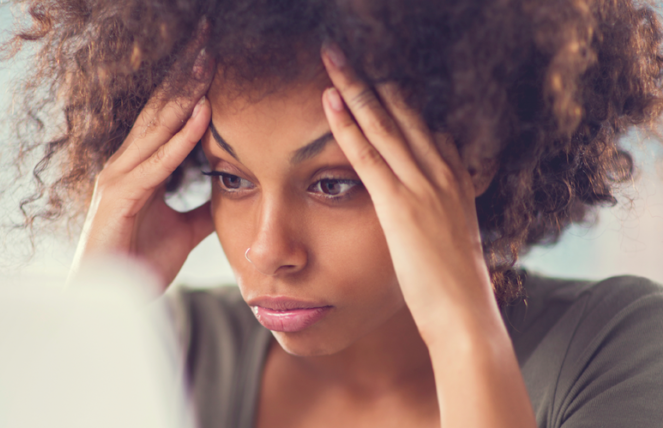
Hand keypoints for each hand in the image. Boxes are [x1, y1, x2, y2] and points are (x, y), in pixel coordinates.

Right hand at [71, 32, 215, 288]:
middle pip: (161, 109)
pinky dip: (182, 138)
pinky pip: (158, 162)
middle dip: (185, 74)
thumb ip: (203, 208)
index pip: (168, 116)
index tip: (212, 58)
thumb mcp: (185, 230)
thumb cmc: (141, 262)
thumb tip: (229, 195)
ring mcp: (121, 177)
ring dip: (186, 93)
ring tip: (208, 61)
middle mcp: (128, 163)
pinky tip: (204, 114)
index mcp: (141, 167)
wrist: (111, 298)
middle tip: (207, 38)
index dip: (189, 86)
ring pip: (159, 126)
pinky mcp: (122, 197)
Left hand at [320, 44, 501, 344]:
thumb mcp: (450, 237)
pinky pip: (368, 155)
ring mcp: (423, 187)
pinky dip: (347, 125)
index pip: (426, 123)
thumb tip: (423, 207)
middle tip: (349, 50)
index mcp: (456, 179)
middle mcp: (443, 173)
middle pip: (405, 111)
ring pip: (385, 124)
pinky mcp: (400, 206)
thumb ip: (439, 212)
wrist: (465, 315)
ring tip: (333, 57)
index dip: (401, 95)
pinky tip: (329, 101)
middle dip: (375, 78)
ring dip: (356, 87)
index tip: (379, 71)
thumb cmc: (453, 285)